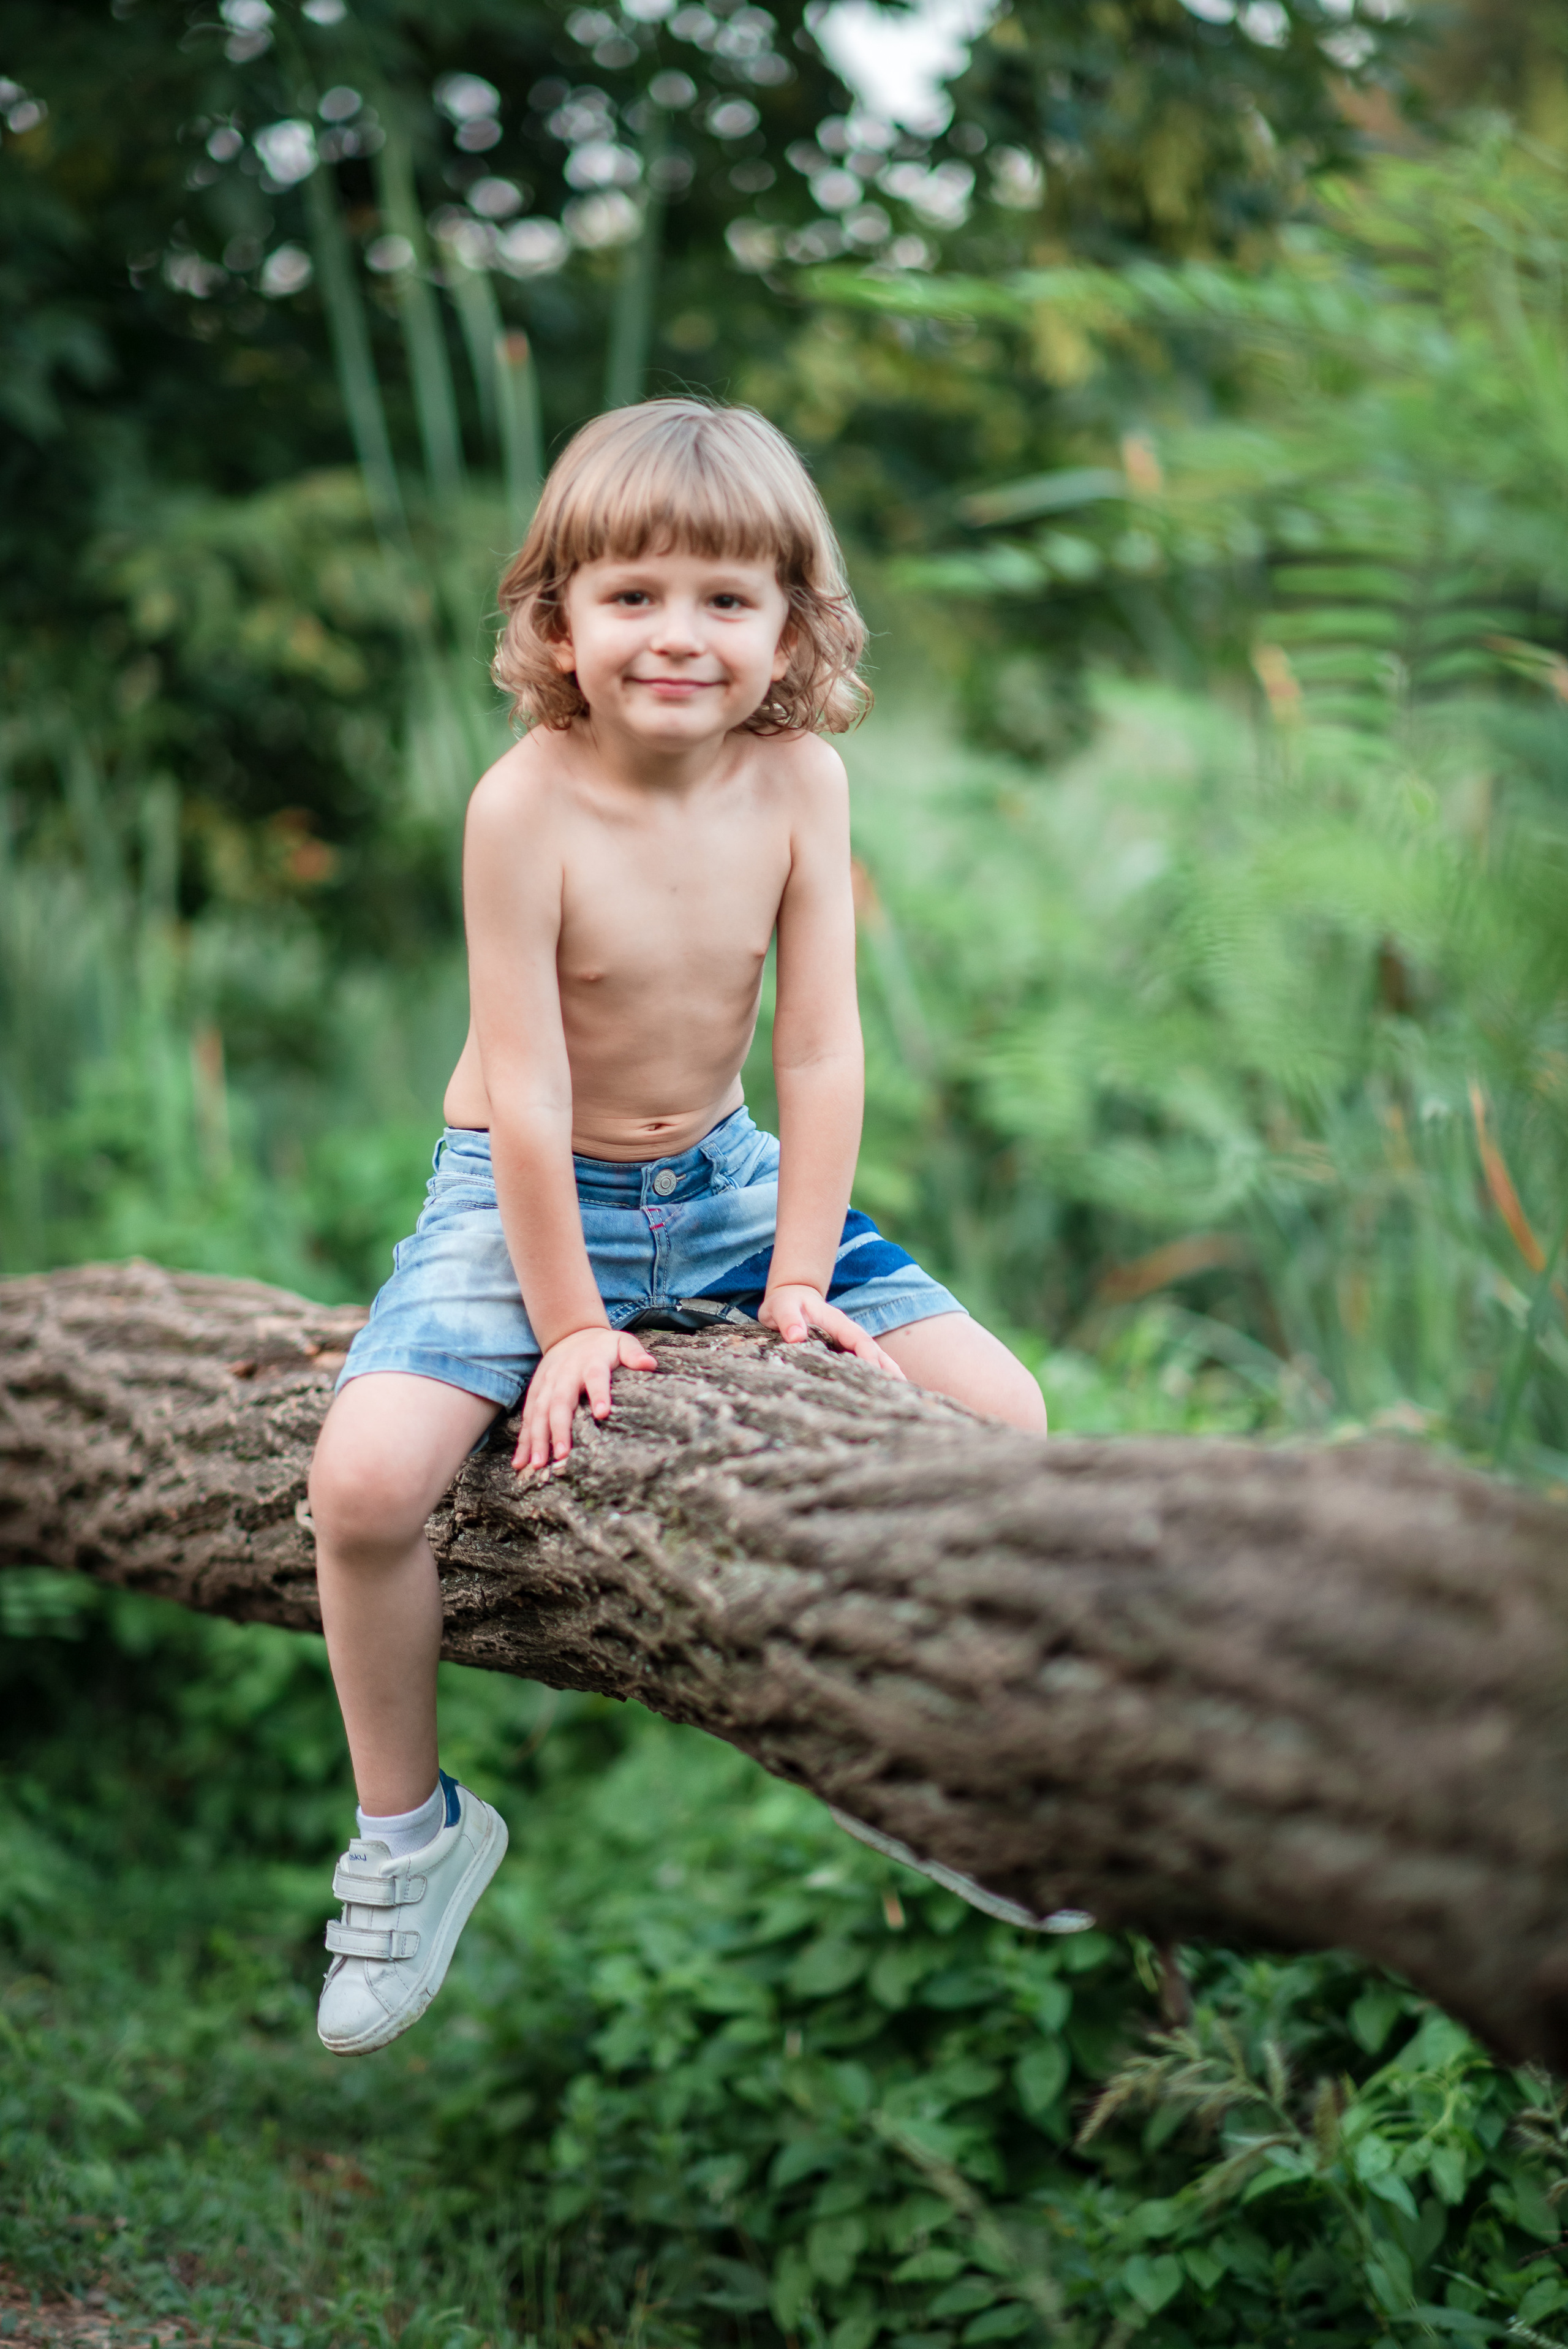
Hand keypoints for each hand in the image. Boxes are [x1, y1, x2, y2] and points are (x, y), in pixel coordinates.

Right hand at [515, 1324, 657, 1470]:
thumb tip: (649, 1364)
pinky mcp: (535, 1393)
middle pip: (560, 1401)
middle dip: (559, 1428)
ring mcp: (547, 1384)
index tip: (602, 1413)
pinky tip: (520, 1462)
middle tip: (562, 1454)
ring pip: (539, 1412)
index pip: (595, 1377)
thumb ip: (634, 1353)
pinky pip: (527, 1418)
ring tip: (537, 1464)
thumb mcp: (622, 1342)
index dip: (599, 1393)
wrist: (571, 1333)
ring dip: (537, 1438)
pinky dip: (523, 1440)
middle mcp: (565, 1374)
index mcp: (590, 1362)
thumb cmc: (603, 1346)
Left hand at [759, 1284, 905, 1379]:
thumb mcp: (781, 1307)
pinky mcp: (844, 1351)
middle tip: (901, 1391)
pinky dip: (876, 1375)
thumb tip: (796, 1337)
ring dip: (888, 1374)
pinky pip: (864, 1363)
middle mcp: (848, 1333)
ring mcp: (848, 1342)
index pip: (859, 1340)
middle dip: (888, 1369)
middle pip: (875, 1351)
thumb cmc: (785, 1304)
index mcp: (837, 1322)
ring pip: (875, 1358)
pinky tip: (883, 1392)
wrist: (790, 1299)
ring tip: (902, 1394)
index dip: (868, 1356)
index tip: (874, 1373)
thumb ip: (788, 1319)